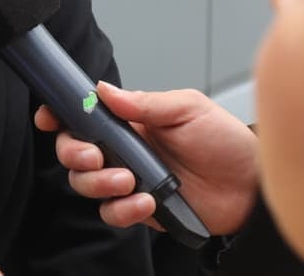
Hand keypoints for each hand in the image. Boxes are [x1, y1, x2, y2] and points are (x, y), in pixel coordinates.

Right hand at [34, 81, 258, 235]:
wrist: (253, 186)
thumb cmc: (225, 141)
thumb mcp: (187, 108)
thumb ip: (144, 102)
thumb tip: (104, 89)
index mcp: (130, 120)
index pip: (83, 115)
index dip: (60, 115)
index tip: (50, 118)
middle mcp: (123, 149)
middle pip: (73, 152)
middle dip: (73, 153)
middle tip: (94, 156)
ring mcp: (130, 180)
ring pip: (86, 184)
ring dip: (99, 183)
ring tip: (129, 180)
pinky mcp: (141, 209)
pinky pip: (113, 213)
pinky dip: (123, 209)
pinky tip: (146, 201)